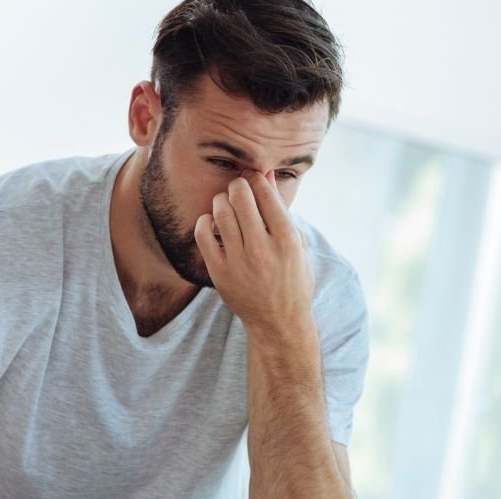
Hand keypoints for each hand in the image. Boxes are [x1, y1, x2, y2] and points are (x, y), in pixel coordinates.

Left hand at [194, 170, 314, 335]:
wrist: (278, 321)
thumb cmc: (291, 279)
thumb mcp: (298, 245)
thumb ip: (281, 211)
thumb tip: (264, 175)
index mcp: (287, 240)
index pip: (265, 193)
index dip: (256, 179)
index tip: (254, 179)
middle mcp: (262, 249)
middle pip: (240, 197)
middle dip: (237, 185)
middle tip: (238, 190)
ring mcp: (239, 261)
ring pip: (221, 211)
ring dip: (221, 200)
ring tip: (226, 205)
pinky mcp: (220, 271)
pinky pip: (203, 233)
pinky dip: (205, 221)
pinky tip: (213, 224)